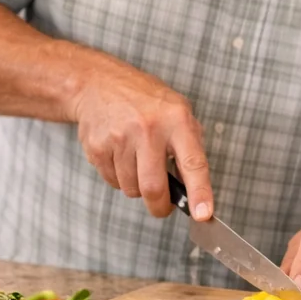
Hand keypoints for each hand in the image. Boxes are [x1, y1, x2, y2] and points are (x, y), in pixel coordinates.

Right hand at [69, 62, 213, 220]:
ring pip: (131, 189)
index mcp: (177, 120)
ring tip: (138, 162)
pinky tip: (120, 155)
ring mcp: (120, 138)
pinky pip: (112, 182)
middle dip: (159, 206)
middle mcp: (148, 129)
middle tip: (163, 207)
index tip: (203, 214)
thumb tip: (195, 188)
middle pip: (153, 187)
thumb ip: (189, 146)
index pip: (193, 162)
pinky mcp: (97, 147)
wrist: (98, 84)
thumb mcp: (178, 111)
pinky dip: (119, 178)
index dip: (200, 192)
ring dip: (137, 187)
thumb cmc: (146, 102)